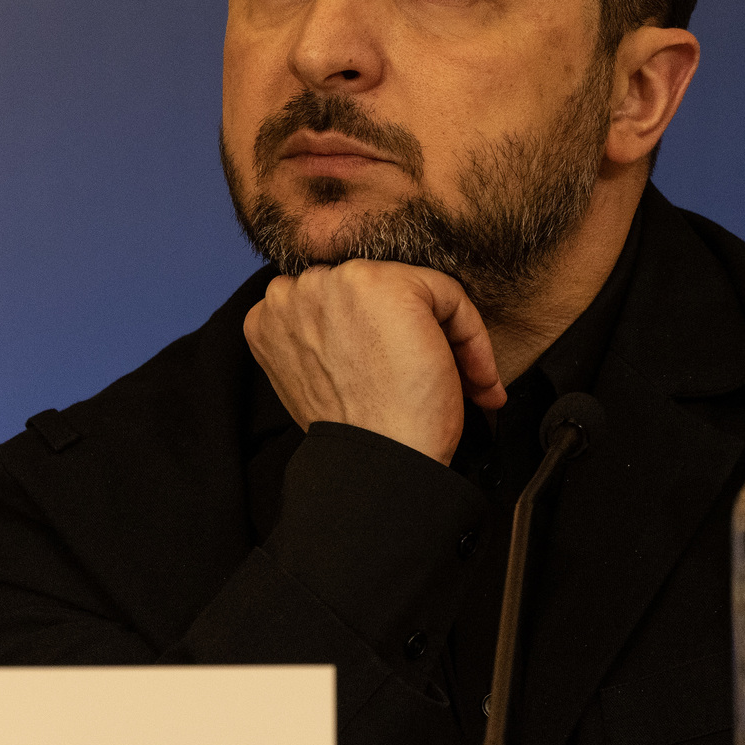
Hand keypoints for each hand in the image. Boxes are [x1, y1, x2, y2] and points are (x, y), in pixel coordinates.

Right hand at [243, 260, 506, 464]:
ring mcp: (338, 281)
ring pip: (410, 290)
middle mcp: (295, 289)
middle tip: (430, 378)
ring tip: (461, 381)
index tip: (400, 379)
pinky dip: (472, 336)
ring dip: (442, 333)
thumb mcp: (314, 379)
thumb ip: (320, 341)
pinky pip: (447, 294)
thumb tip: (369, 328)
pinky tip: (476, 379)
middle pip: (369, 291)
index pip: (331, 305)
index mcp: (268, 317)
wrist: (378, 463)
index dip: (371, 341)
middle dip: (404, 331)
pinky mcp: (387, 283)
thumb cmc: (355, 436)